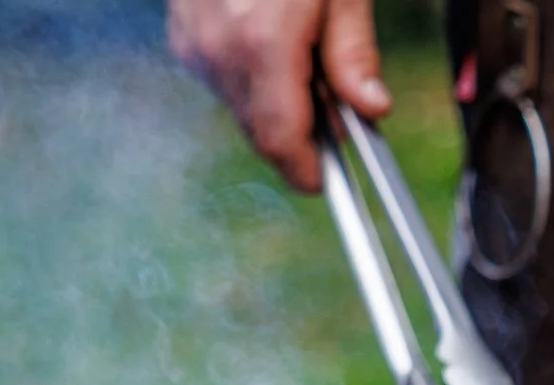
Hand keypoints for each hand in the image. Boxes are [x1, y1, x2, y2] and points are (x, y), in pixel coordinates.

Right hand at [168, 0, 389, 191]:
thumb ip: (353, 52)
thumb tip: (371, 108)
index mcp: (262, 44)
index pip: (280, 142)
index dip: (306, 171)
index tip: (325, 181)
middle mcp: (218, 51)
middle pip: (260, 131)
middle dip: (299, 135)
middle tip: (336, 108)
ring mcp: (193, 43)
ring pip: (240, 108)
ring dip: (276, 103)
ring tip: (305, 58)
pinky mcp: (182, 34)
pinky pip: (221, 78)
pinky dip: (252, 77)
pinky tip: (273, 43)